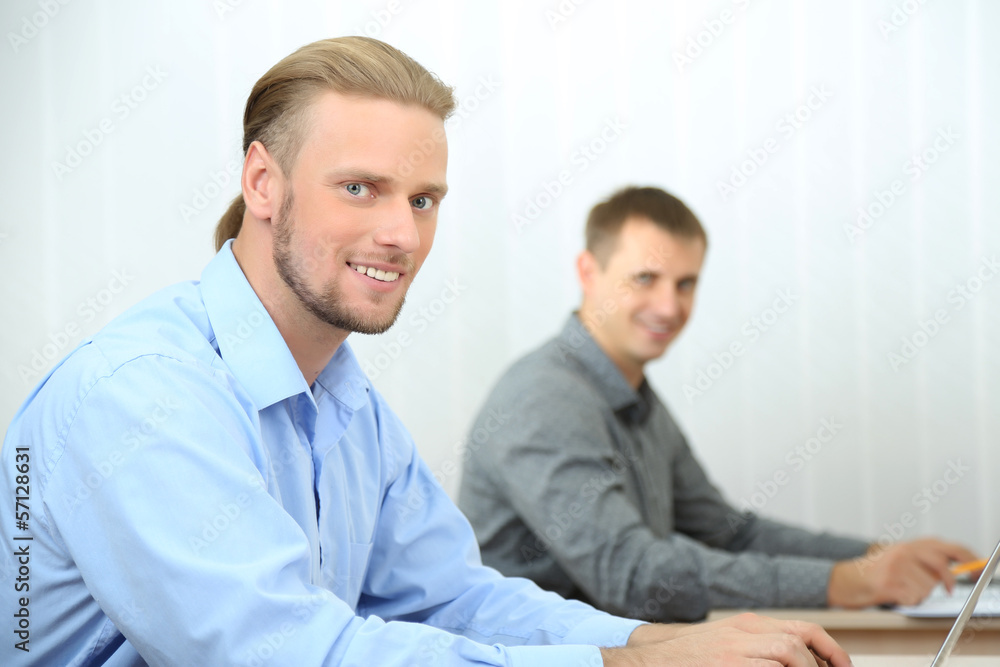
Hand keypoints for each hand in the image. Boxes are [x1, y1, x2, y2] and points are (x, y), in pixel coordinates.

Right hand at [607, 613, 851, 665]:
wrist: (651, 659)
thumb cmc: (693, 657)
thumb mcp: (729, 642)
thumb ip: (761, 646)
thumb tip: (801, 659)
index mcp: (748, 624)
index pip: (803, 630)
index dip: (831, 651)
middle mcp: (743, 633)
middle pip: (797, 644)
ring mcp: (732, 651)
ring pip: (787, 654)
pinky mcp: (725, 665)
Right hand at [828, 538, 977, 607]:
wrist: (847, 579)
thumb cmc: (877, 571)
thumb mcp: (902, 556)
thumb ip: (928, 558)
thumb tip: (961, 566)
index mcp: (911, 545)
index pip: (949, 547)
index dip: (968, 558)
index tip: (976, 569)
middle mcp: (904, 552)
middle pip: (941, 567)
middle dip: (948, 581)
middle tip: (949, 589)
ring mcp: (896, 567)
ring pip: (927, 588)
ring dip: (920, 594)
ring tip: (903, 588)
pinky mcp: (888, 584)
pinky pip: (912, 599)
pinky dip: (907, 601)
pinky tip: (895, 595)